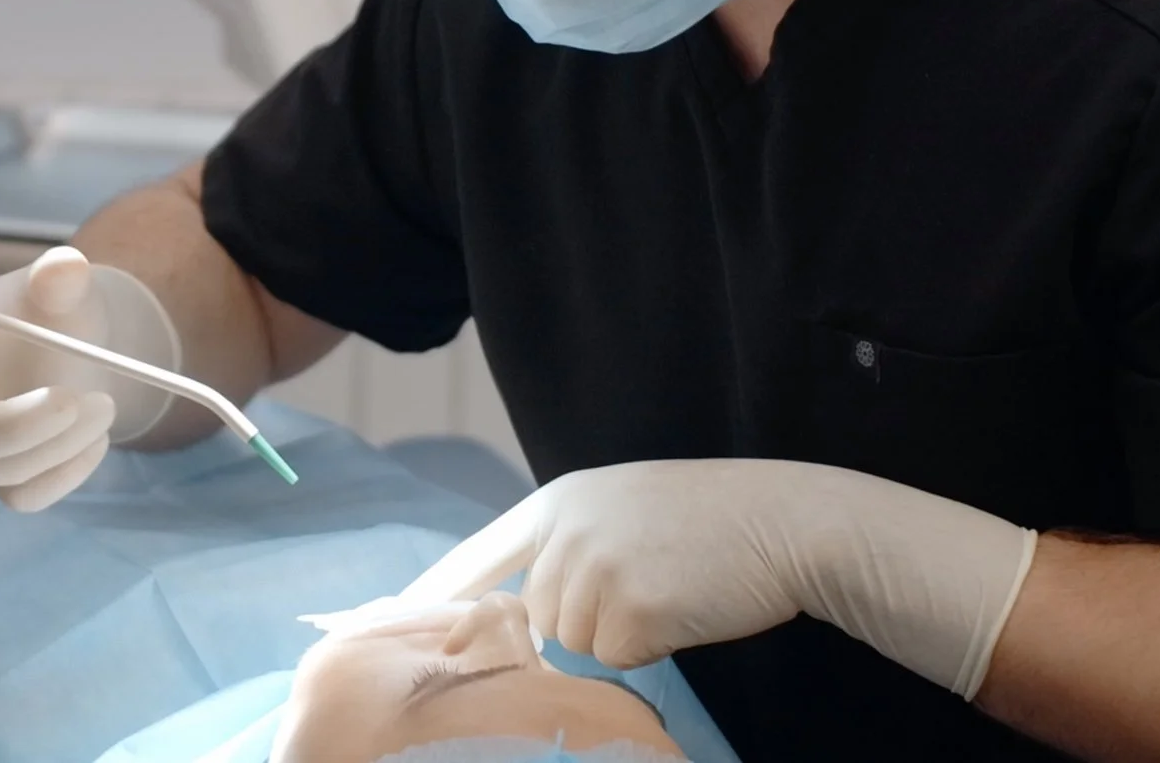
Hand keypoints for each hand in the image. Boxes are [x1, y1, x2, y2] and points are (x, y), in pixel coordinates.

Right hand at [0, 246, 181, 513]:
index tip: (45, 378)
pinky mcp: (5, 477)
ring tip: (105, 405)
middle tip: (92, 399)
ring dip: (62, 447)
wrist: (72, 336)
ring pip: (4, 476)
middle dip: (34, 429)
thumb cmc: (50, 306)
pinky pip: (26, 497)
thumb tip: (67, 268)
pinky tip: (98, 441)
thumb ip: (56, 278)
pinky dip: (67, 474)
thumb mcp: (56, 285)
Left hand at [391, 460, 1037, 697]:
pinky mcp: (624, 608)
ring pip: (572, 644)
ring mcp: (590, 567)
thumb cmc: (718, 529)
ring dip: (619, 637)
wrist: (792, 523)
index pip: (474, 557)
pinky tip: (687, 610)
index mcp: (560, 500)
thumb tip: (530, 620)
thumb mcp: (628, 518)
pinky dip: (649, 649)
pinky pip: (613, 659)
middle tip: (649, 592)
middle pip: (532, 617)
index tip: (366, 626)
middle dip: (580, 625)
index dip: (425, 597)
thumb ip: (571, 553)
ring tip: (673, 593)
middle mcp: (563, 528)